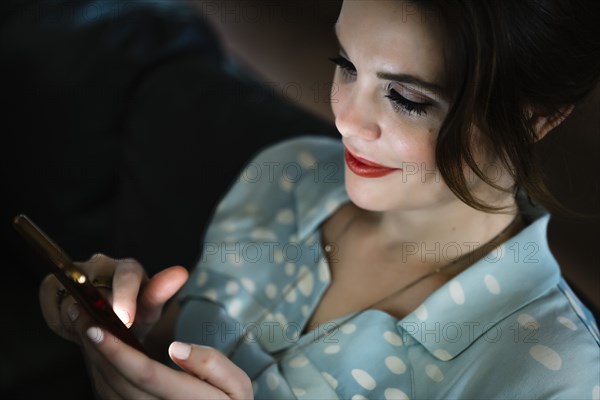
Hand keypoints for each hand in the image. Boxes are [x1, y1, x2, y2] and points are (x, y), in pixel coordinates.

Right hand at [39, 253, 187, 343]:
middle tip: (104, 330)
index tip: (125, 320)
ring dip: (79, 320)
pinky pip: (53, 305)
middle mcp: (102, 265)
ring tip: (93, 330)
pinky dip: (61, 321)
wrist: (109, 326)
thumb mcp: (149, 311)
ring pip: (71, 299)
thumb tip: (181, 272)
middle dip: (98, 313)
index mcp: (129, 269)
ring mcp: (75, 272)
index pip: (127, 275)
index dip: (124, 297)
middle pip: (94, 287)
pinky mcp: (53, 284)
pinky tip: (75, 325)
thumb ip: (160, 294)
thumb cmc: (135, 315)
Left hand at [82, 326, 252, 398]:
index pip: (146, 374)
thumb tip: (177, 348)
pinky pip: (110, 395)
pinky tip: (95, 347)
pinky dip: (99, 369)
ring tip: (82, 322)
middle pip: (119, 381)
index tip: (98, 327)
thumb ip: (211, 364)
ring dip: (93, 357)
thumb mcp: (237, 385)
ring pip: (109, 389)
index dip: (118, 351)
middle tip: (79, 313)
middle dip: (96, 348)